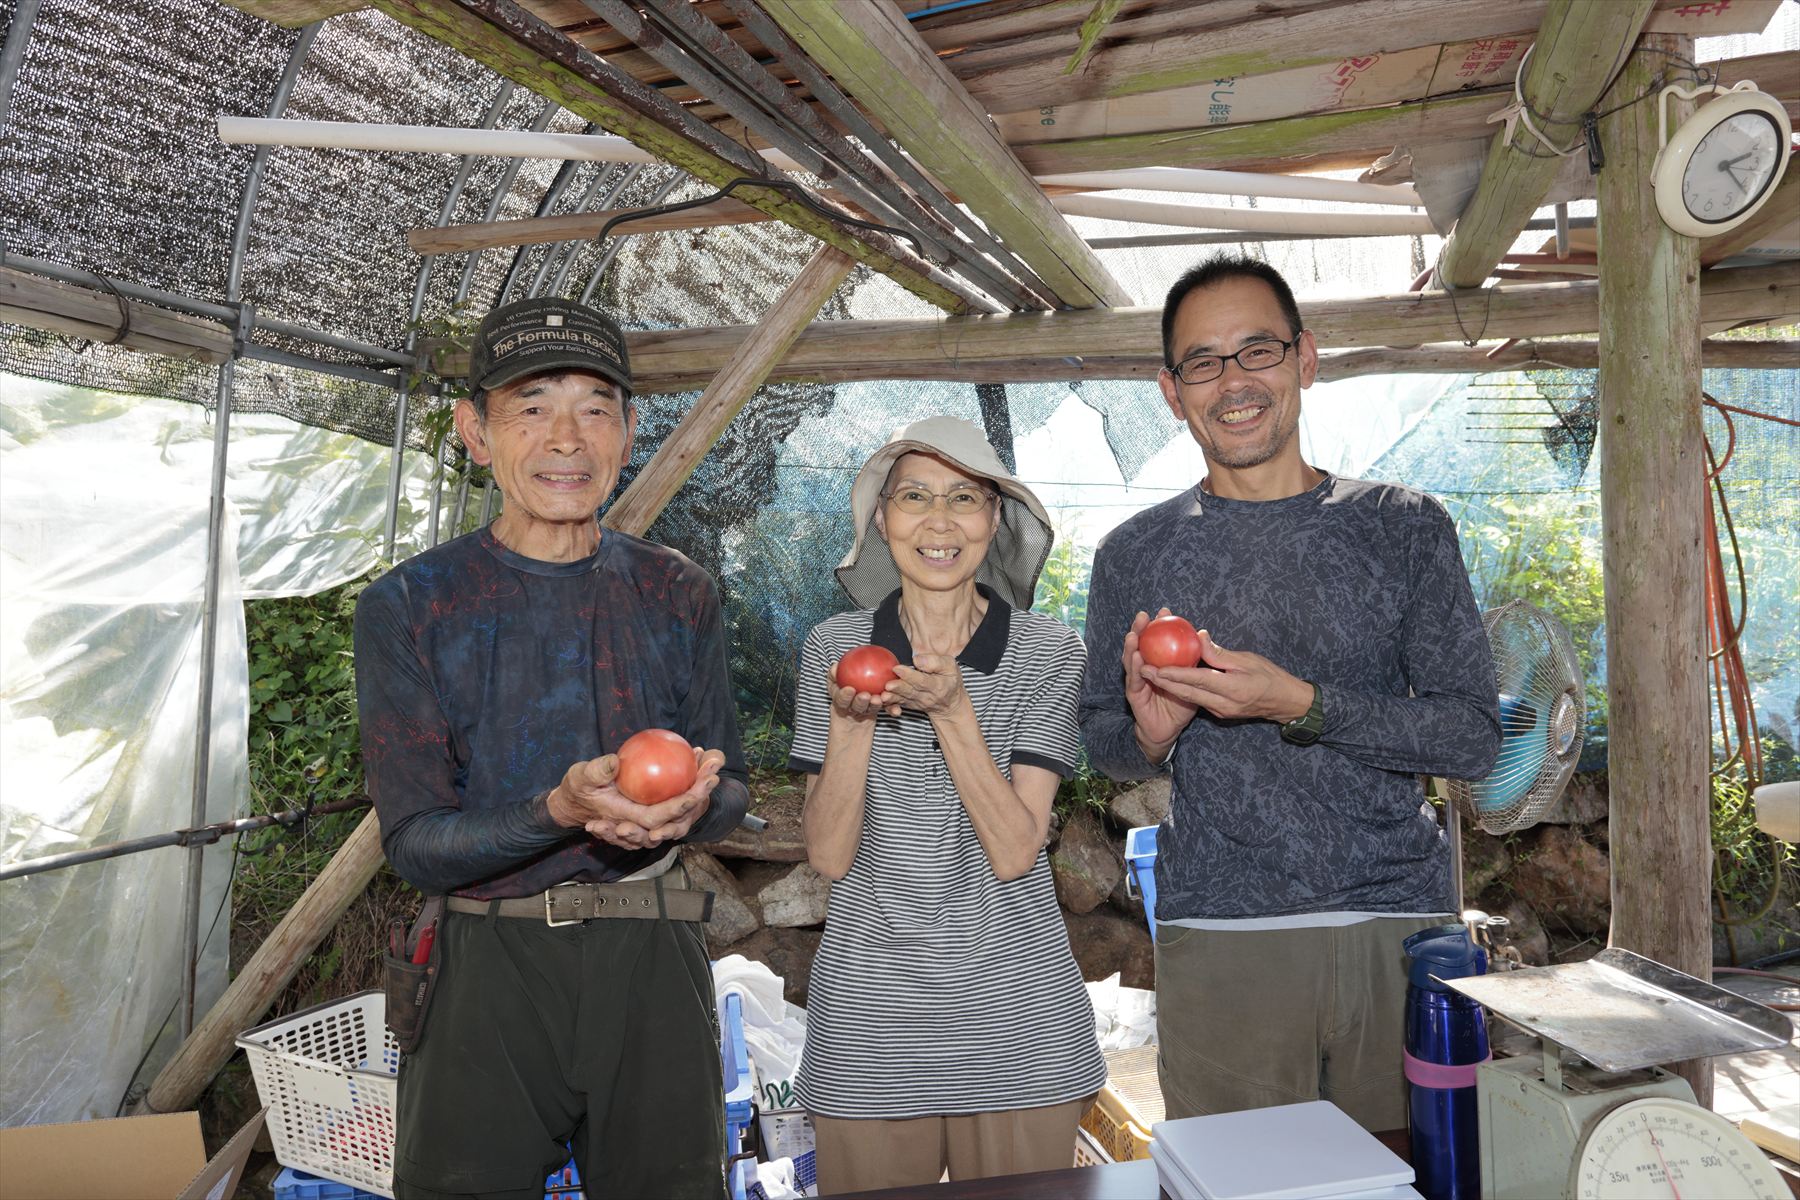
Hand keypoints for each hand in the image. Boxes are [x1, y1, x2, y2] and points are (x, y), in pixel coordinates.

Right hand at [548, 749, 721, 850]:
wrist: (574, 803)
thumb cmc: (577, 789)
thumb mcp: (580, 777)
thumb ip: (596, 772)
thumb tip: (614, 762)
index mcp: (626, 818)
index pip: (660, 816)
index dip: (681, 804)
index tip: (699, 787)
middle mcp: (642, 825)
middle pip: (678, 814)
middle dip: (700, 794)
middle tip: (713, 772)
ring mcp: (647, 821)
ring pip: (680, 810)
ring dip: (699, 790)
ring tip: (713, 766)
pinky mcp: (651, 813)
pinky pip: (674, 803)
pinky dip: (689, 786)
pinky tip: (700, 762)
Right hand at [829, 659, 900, 720]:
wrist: (856, 695)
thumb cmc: (843, 683)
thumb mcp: (836, 678)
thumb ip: (834, 674)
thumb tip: (835, 666)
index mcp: (841, 701)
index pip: (840, 700)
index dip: (844, 696)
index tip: (850, 689)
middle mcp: (852, 708)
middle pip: (856, 707)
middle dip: (860, 702)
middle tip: (866, 695)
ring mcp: (865, 712)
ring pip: (870, 709)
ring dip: (875, 705)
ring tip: (881, 698)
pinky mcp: (878, 712)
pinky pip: (885, 710)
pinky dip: (891, 709)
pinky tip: (897, 709)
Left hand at [887, 653, 966, 717]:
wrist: (950, 704)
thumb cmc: (949, 680)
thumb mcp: (950, 667)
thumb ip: (935, 662)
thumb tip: (917, 659)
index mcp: (938, 685)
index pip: (922, 681)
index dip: (910, 675)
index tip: (897, 668)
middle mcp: (927, 696)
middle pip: (911, 692)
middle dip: (898, 688)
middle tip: (888, 684)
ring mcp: (918, 703)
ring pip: (903, 700)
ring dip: (892, 698)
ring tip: (882, 696)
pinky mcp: (910, 705)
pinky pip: (899, 705)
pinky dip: (889, 705)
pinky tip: (880, 701)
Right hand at [1123, 608, 1200, 757]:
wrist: (1169, 729)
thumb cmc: (1181, 704)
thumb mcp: (1192, 680)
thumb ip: (1194, 660)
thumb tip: (1203, 637)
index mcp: (1158, 663)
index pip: (1157, 640)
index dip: (1159, 625)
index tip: (1164, 611)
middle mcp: (1145, 668)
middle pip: (1140, 645)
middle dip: (1140, 630)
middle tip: (1143, 616)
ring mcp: (1137, 680)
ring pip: (1132, 660)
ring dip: (1131, 646)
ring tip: (1133, 634)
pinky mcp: (1134, 695)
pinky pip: (1134, 680)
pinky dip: (1134, 667)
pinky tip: (1136, 657)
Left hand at [1141, 633, 1313, 723]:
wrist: (1286, 703)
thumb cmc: (1270, 676)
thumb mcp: (1247, 660)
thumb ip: (1220, 653)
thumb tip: (1200, 636)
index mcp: (1232, 689)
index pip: (1197, 680)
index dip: (1175, 674)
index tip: (1156, 666)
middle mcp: (1223, 704)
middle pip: (1188, 693)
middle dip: (1164, 682)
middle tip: (1144, 670)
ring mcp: (1221, 711)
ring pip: (1191, 698)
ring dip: (1171, 686)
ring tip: (1152, 673)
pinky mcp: (1221, 713)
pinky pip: (1198, 700)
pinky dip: (1184, 690)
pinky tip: (1173, 680)